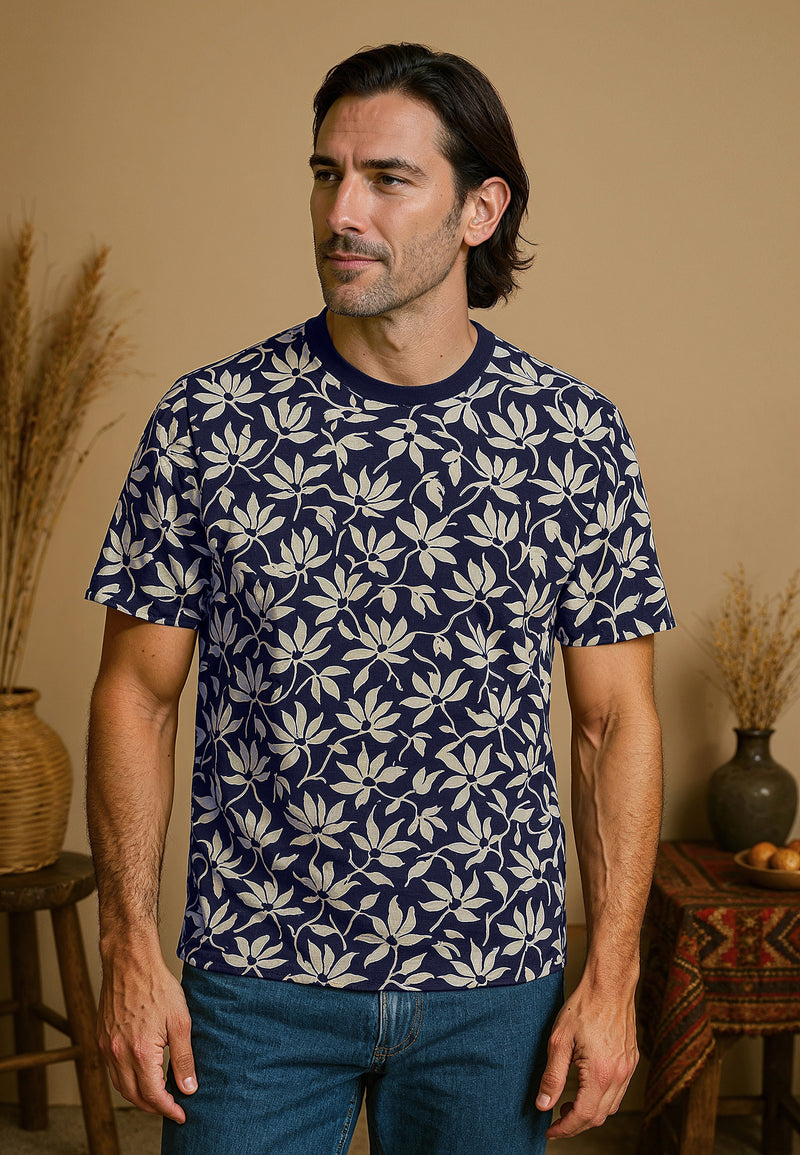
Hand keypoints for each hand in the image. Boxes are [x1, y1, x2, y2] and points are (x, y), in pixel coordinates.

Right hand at [97, 948, 196, 1122]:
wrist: (130, 961)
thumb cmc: (157, 986)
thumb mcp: (181, 1021)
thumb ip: (184, 1058)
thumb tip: (189, 1088)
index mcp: (140, 1052)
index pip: (154, 1095)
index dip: (168, 1109)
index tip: (181, 1115)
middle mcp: (118, 1054)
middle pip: (134, 1096)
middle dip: (153, 1107)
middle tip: (171, 1108)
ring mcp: (106, 1047)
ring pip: (120, 1086)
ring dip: (138, 1096)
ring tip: (158, 1096)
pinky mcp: (101, 1038)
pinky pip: (111, 1070)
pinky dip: (125, 1080)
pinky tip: (139, 1075)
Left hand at [535, 978, 638, 1138]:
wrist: (610, 985)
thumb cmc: (583, 1007)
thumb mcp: (559, 1040)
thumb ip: (552, 1076)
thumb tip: (543, 1105)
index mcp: (600, 1074)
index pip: (583, 1116)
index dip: (565, 1129)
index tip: (550, 1131)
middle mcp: (619, 1076)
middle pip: (599, 1117)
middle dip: (576, 1124)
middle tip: (556, 1120)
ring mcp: (628, 1069)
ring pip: (611, 1107)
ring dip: (590, 1113)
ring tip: (568, 1103)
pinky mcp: (631, 1061)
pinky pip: (619, 1091)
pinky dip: (602, 1099)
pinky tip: (587, 1088)